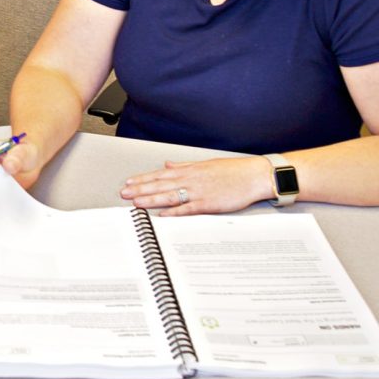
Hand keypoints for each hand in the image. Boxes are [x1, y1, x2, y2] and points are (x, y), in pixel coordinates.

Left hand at [119, 156, 270, 214]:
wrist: (254, 175)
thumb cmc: (233, 171)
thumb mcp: (206, 164)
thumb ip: (185, 165)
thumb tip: (168, 164)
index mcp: (190, 169)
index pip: (161, 174)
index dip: (143, 179)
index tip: (129, 183)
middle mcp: (191, 179)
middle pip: (161, 185)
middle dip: (141, 189)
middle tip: (124, 193)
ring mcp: (199, 191)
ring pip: (170, 196)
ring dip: (151, 199)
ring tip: (136, 203)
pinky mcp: (208, 203)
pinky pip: (187, 208)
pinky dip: (174, 212)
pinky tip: (161, 214)